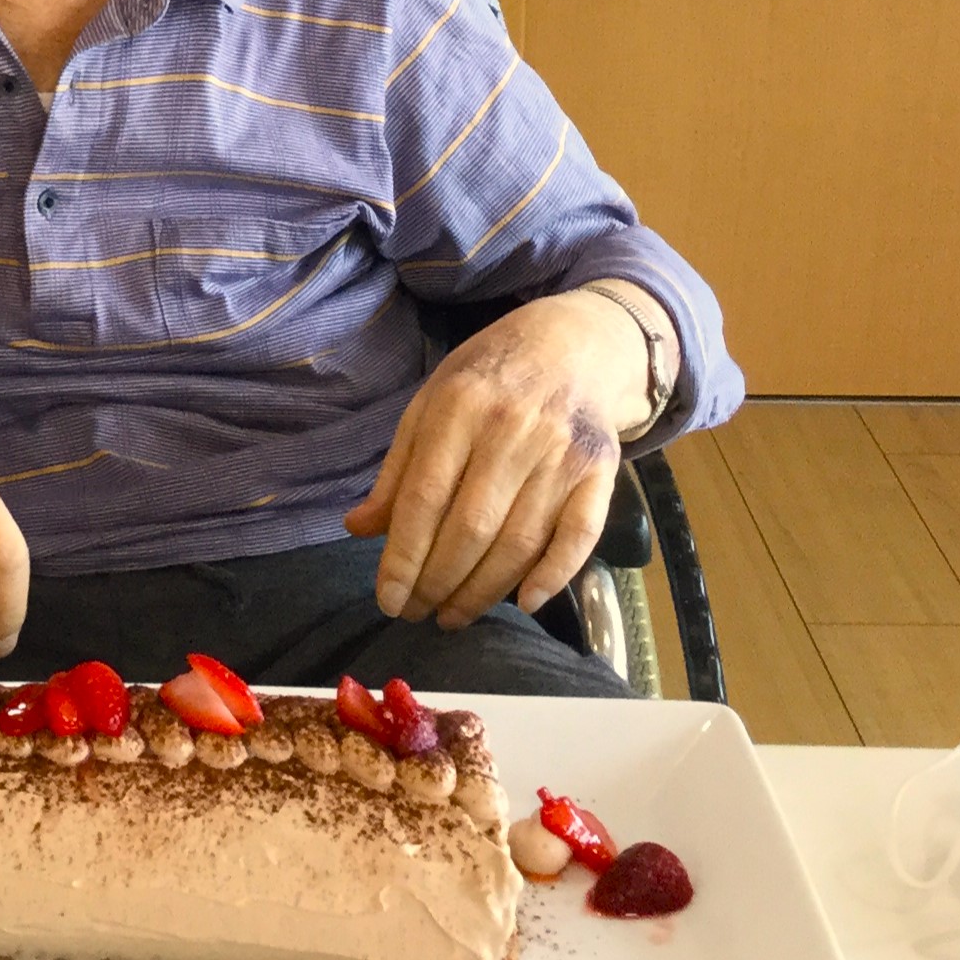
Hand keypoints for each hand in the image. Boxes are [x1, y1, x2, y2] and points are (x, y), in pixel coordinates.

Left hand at [341, 292, 649, 629]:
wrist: (573, 344)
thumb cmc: (487, 378)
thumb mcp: (429, 405)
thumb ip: (397, 469)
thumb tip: (358, 529)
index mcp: (459, 408)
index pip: (424, 498)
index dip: (403, 557)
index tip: (388, 599)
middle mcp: (512, 431)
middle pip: (471, 528)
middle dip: (438, 583)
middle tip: (416, 613)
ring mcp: (561, 453)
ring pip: (519, 542)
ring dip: (483, 592)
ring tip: (453, 616)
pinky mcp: (601, 472)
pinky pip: (578, 536)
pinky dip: (553, 575)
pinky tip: (523, 603)